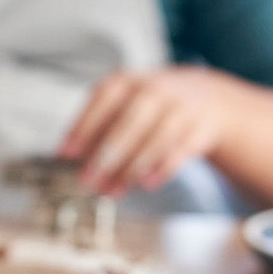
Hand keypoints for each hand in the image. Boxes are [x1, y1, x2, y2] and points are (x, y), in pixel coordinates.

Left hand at [57, 67, 229, 196]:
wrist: (206, 97)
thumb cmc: (152, 105)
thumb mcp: (124, 105)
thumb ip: (99, 128)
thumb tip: (72, 157)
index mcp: (127, 82)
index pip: (102, 99)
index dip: (83, 126)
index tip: (66, 153)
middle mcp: (154, 90)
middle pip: (130, 120)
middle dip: (107, 152)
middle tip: (88, 179)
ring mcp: (180, 108)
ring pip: (156, 138)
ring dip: (131, 168)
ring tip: (112, 191)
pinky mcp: (200, 128)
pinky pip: (181, 150)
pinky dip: (162, 168)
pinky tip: (146, 184)